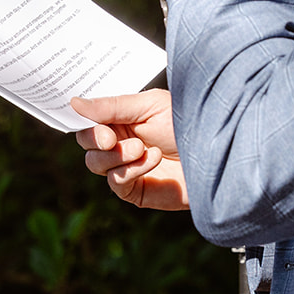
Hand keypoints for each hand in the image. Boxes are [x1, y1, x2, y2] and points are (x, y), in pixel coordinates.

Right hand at [71, 91, 188, 210]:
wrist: (219, 154)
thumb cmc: (191, 123)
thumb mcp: (149, 106)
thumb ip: (111, 107)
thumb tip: (74, 103)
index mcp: (122, 118)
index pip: (88, 120)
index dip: (86, 123)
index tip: (99, 124)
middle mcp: (121, 142)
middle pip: (86, 143)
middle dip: (96, 140)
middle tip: (112, 138)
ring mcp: (128, 167)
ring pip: (95, 164)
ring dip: (115, 155)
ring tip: (142, 148)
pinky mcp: (136, 190)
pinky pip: (116, 182)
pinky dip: (130, 170)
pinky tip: (152, 159)